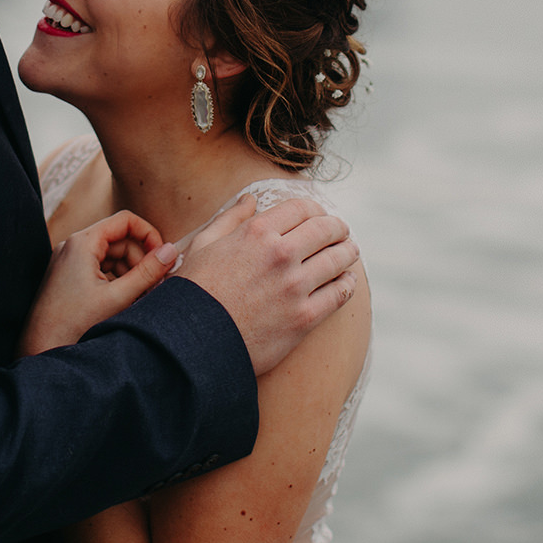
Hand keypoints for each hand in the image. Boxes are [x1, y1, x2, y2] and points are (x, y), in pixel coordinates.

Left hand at [19, 211, 178, 355]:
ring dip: (130, 273)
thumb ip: (148, 273)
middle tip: (153, 286)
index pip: (125, 221)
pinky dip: (116, 280)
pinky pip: (100, 268)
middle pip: (120, 240)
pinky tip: (124, 301)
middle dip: (140, 261)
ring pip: (112, 256)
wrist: (39, 348)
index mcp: (82, 242)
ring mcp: (69, 260)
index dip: (149, 235)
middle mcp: (73, 245)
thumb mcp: (118, 297)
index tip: (162, 258)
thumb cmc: (74, 324)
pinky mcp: (68, 276)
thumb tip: (171, 251)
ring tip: (140, 297)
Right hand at [173, 195, 358, 375]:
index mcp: (257, 232)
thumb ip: (230, 219)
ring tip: (350, 252)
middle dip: (338, 228)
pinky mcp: (304, 317)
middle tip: (342, 232)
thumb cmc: (194, 292)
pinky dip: (348, 283)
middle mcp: (280, 254)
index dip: (317, 210)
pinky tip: (347, 281)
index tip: (320, 216)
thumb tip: (249, 199)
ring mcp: (294, 287)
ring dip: (348, 252)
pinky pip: (339, 294)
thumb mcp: (203, 245)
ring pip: (339, 259)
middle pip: (326, 230)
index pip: (303, 208)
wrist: (193, 343)